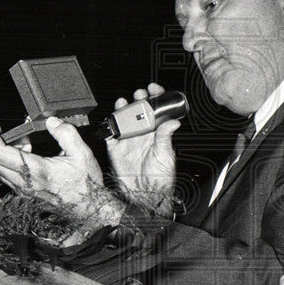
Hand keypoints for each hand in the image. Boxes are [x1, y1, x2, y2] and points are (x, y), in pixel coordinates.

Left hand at [0, 117, 124, 226]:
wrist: (90, 209)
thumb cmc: (87, 185)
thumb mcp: (82, 153)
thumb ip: (66, 133)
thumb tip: (52, 122)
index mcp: (37, 171)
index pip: (0, 153)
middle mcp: (26, 184)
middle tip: (0, 131)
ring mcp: (25, 192)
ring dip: (2, 154)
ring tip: (22, 143)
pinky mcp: (27, 196)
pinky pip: (9, 178)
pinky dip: (10, 164)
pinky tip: (27, 156)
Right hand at [105, 83, 179, 214]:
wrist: (145, 195)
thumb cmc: (160, 178)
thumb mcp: (166, 155)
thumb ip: (166, 137)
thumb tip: (174, 122)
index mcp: (156, 133)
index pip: (156, 110)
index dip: (155, 97)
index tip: (153, 89)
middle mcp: (142, 134)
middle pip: (138, 110)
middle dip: (138, 99)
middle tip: (139, 95)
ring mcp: (128, 140)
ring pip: (123, 118)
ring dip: (123, 108)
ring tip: (124, 102)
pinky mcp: (115, 148)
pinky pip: (110, 133)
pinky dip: (109, 125)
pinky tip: (112, 118)